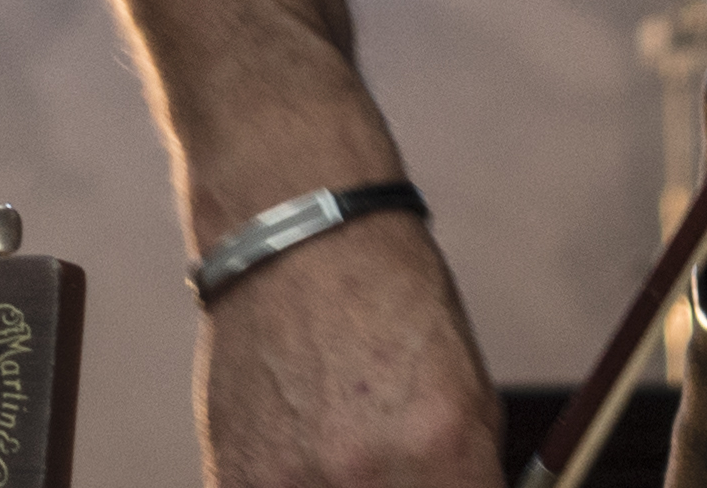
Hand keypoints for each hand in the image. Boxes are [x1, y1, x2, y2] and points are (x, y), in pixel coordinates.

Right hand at [196, 212, 499, 487]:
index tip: (446, 486)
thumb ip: (469, 471)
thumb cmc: (389, 302)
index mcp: (442, 445)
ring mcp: (295, 484)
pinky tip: (301, 458)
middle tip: (395, 470)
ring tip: (345, 456)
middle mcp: (368, 474)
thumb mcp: (466, 390)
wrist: (298, 243)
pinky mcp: (237, 484)